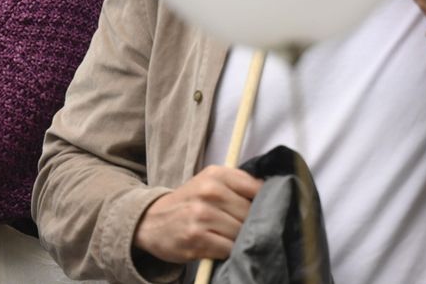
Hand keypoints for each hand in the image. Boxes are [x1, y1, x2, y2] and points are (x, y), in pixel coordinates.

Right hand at [133, 166, 262, 263]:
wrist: (151, 221)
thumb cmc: (187, 203)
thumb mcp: (209, 183)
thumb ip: (239, 185)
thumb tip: (275, 196)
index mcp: (216, 174)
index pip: (258, 189)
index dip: (266, 203)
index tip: (266, 211)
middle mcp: (209, 191)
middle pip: (252, 214)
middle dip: (251, 225)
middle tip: (239, 227)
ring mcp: (202, 215)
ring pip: (242, 233)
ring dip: (239, 240)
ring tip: (226, 237)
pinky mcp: (197, 238)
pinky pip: (229, 249)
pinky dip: (228, 251)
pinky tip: (217, 246)